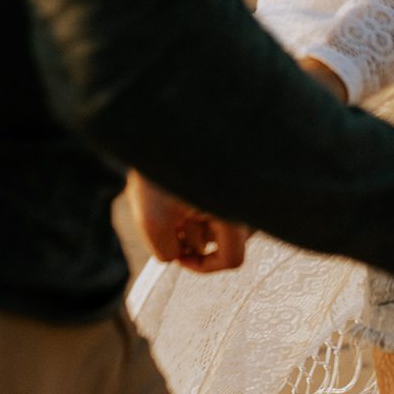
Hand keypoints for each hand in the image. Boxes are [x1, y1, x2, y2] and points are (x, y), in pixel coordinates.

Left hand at [131, 172, 249, 272]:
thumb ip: (166, 251)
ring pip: (221, 222)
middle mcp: (242, 202)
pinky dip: (197, 207)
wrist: (158, 127)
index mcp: (233, 213)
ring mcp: (237, 188)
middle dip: (197, 240)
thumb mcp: (152, 220)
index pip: (232, 259)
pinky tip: (178, 195)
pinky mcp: (228, 178)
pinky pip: (219, 204)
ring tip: (171, 204)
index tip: (179, 256)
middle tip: (172, 226)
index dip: (202, 266)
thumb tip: (176, 254)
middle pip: (226, 240)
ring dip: (195, 223)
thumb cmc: (156, 171)